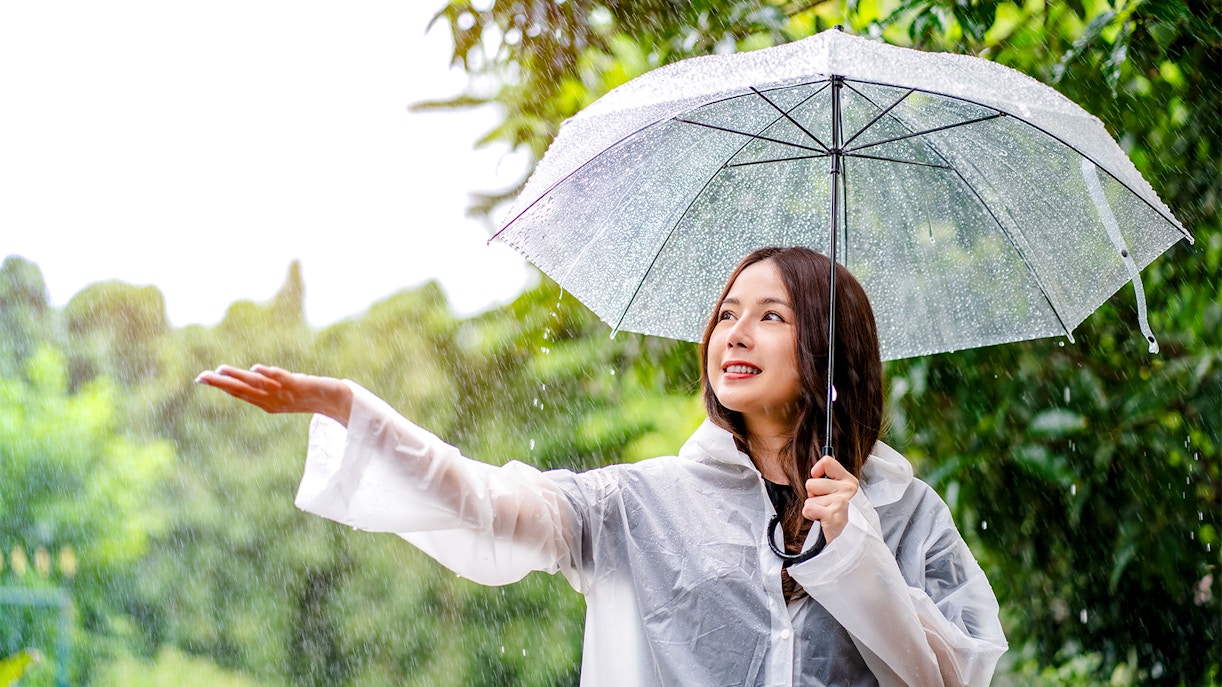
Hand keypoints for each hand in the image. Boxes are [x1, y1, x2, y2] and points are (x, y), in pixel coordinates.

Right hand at [195, 364, 352, 426]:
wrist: (340, 402)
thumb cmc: (314, 397)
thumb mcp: (287, 394)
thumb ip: (271, 387)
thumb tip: (254, 376)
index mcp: (269, 403)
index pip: (241, 393)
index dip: (221, 386)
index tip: (201, 378)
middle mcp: (274, 400)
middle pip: (243, 391)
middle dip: (221, 383)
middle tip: (200, 376)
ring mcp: (286, 393)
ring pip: (258, 385)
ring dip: (238, 378)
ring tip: (221, 370)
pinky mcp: (300, 386)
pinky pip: (281, 380)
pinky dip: (268, 375)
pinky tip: (255, 369)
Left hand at [802, 455, 858, 542]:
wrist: (853, 542)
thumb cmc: (843, 517)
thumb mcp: (842, 494)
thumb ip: (831, 481)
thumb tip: (816, 470)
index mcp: (849, 481)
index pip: (827, 461)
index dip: (817, 471)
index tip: (818, 479)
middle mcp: (848, 489)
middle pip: (811, 483)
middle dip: (813, 496)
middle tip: (826, 506)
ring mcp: (841, 502)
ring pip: (808, 499)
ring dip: (813, 508)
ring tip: (826, 515)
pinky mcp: (833, 515)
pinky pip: (808, 509)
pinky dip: (811, 516)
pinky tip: (823, 521)